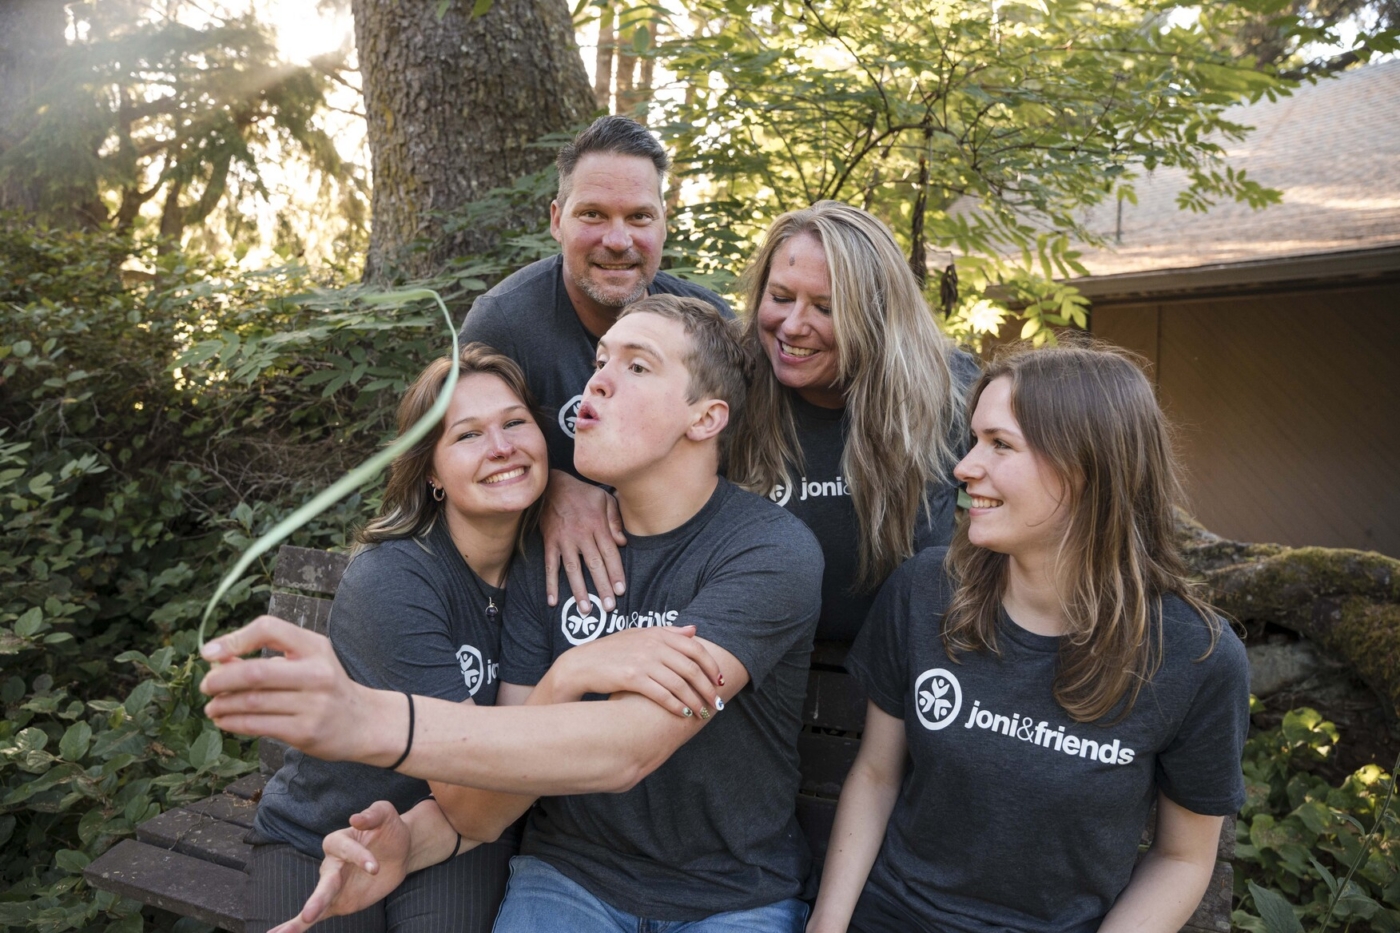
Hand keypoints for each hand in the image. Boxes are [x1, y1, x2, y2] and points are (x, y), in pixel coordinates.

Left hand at [200, 616, 399, 765]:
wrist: (363, 722)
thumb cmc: (326, 686)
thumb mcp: (306, 660)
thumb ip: (267, 656)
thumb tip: (217, 658)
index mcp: (315, 647)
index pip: (269, 629)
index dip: (235, 638)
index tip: (210, 652)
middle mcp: (316, 673)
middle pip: (255, 672)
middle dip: (220, 679)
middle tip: (206, 685)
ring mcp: (312, 705)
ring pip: (251, 702)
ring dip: (222, 704)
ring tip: (212, 705)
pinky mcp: (305, 732)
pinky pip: (257, 726)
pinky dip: (232, 722)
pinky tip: (224, 720)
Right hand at [268, 801, 410, 932]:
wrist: (399, 850)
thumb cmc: (389, 829)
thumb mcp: (385, 814)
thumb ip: (372, 815)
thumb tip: (355, 819)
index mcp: (338, 841)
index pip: (345, 850)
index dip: (359, 858)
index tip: (375, 868)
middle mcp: (331, 864)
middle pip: (324, 881)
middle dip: (317, 899)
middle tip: (309, 914)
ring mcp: (333, 886)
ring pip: (317, 901)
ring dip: (301, 918)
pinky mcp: (338, 901)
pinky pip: (319, 914)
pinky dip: (300, 926)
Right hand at [542, 470, 626, 610]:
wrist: (552, 486)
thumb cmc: (583, 494)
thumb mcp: (605, 499)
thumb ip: (615, 520)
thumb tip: (622, 543)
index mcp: (597, 525)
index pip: (610, 553)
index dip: (616, 573)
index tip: (621, 591)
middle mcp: (581, 535)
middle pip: (594, 565)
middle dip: (602, 587)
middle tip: (608, 608)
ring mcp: (564, 540)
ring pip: (573, 569)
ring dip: (579, 590)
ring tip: (585, 609)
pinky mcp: (550, 543)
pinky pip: (550, 566)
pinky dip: (551, 584)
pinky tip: (553, 601)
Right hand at [548, 625, 724, 717]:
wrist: (581, 665)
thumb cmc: (611, 652)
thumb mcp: (638, 635)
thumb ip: (667, 632)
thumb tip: (693, 630)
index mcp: (657, 633)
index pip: (695, 648)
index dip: (712, 666)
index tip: (720, 680)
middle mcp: (653, 644)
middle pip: (691, 668)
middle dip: (707, 688)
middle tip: (716, 702)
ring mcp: (643, 660)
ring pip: (680, 684)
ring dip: (695, 701)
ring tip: (703, 712)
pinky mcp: (632, 677)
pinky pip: (662, 694)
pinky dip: (676, 705)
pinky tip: (682, 714)